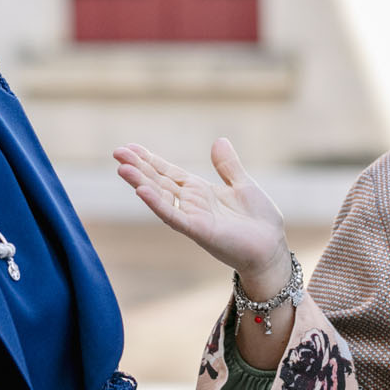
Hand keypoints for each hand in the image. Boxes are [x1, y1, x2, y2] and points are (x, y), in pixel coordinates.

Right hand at [114, 138, 288, 293]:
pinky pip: (174, 216)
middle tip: (116, 151)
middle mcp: (191, 203)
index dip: (150, 159)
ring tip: (122, 168)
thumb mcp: (243, 185)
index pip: (168, 172)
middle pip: (158, 181)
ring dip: (141, 183)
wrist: (272, 249)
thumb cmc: (259, 221)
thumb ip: (227, 165)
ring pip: (161, 197)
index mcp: (199, 191)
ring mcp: (193, 217)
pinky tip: (142, 192)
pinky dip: (158, 204)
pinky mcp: (199, 230)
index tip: (130, 147)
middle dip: (138, 167)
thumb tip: (219, 140)